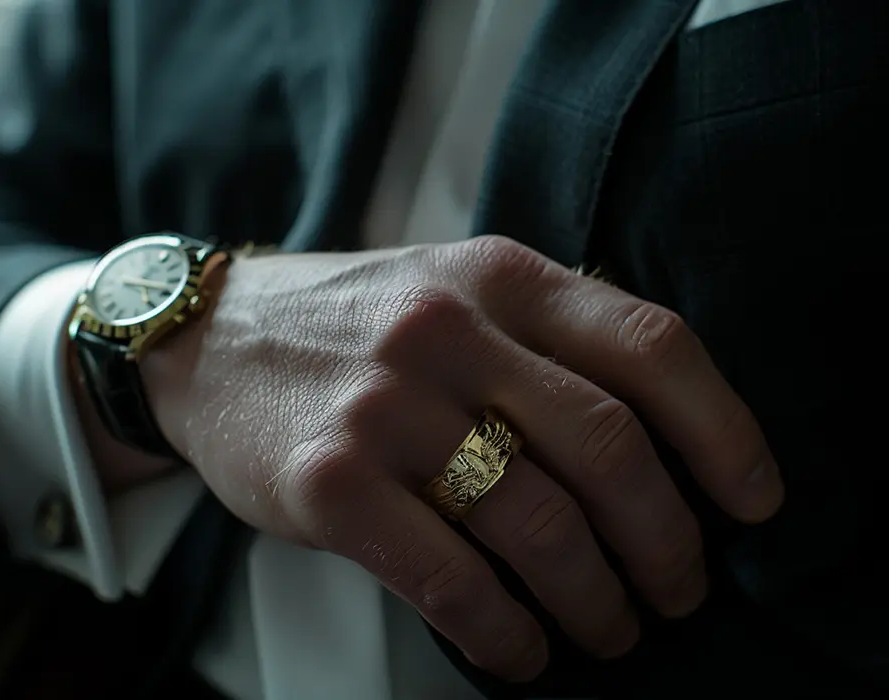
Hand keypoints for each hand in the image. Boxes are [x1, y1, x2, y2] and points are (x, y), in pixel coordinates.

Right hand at [140, 238, 783, 681]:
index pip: (652, 346)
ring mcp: (385, 406)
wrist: (208, 338)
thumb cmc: (350, 322)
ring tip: (610, 629)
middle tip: (680, 590)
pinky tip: (520, 650)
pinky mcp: (329, 481)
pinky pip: (451, 578)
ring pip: (538, 526)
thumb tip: (661, 439)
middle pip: (609, 450)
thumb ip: (547, 333)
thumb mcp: (454, 285)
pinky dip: (504, 632)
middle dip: (667, 542)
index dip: (724, 432)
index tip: (752, 502)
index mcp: (499, 276)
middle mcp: (447, 330)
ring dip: (595, 601)